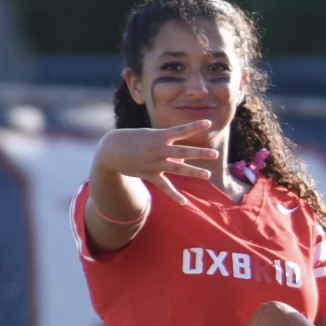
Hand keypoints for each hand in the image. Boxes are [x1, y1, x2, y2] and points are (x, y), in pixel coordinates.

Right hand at [98, 120, 220, 204]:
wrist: (111, 150)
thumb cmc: (134, 139)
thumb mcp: (151, 137)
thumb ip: (169, 147)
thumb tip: (183, 159)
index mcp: (159, 136)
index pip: (181, 130)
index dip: (195, 126)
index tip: (208, 123)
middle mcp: (158, 149)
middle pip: (183, 151)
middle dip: (199, 153)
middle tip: (215, 154)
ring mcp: (154, 163)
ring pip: (177, 168)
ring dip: (193, 171)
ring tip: (208, 175)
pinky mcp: (149, 174)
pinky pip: (164, 186)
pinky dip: (174, 194)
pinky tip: (184, 202)